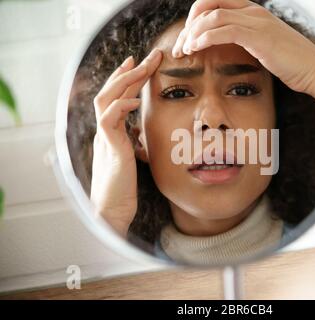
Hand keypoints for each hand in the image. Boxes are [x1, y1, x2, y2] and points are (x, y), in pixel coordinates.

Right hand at [90, 49, 161, 236]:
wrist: (113, 210)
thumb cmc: (124, 188)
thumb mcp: (131, 158)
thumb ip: (132, 142)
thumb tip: (139, 132)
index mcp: (111, 131)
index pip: (117, 97)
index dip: (127, 80)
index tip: (139, 64)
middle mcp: (105, 130)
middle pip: (111, 92)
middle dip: (129, 72)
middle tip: (145, 56)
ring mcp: (105, 138)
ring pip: (107, 99)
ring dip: (124, 81)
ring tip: (141, 67)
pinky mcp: (109, 148)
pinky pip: (109, 120)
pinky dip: (122, 106)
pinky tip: (137, 101)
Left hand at [171, 0, 314, 106]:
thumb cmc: (292, 63)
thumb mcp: (265, 47)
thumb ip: (246, 40)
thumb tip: (227, 47)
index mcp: (253, 12)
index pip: (215, 3)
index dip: (195, 19)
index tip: (186, 41)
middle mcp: (253, 11)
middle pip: (208, 5)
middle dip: (188, 26)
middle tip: (179, 49)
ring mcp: (256, 21)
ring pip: (213, 16)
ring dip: (193, 34)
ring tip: (184, 51)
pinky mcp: (259, 36)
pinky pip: (224, 29)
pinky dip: (205, 38)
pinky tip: (196, 49)